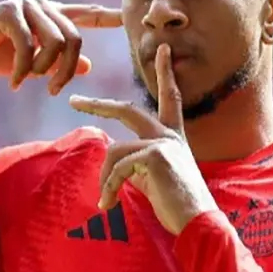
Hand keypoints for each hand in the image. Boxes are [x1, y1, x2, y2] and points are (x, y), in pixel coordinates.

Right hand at [0, 0, 121, 94]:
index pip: (85, 15)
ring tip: (30, 82)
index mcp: (50, 14)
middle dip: (66, 70)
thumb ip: (59, 63)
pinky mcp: (8, 11)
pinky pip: (28, 46)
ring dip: (45, 70)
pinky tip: (16, 85)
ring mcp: (25, 5)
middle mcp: (42, 4)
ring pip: (55, 41)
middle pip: (74, 38)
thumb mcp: (33, 64)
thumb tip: (88, 65)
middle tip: (54, 91)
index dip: (107, 17)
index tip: (127, 18)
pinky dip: (24, 70)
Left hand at [69, 44, 218, 234]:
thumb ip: (135, 163)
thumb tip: (110, 155)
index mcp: (173, 137)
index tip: (164, 48)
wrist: (197, 222)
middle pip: (128, 109)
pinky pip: (117, 167)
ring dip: (105, 178)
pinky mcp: (155, 155)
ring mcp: (162, 142)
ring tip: (106, 201)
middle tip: (75, 101)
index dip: (165, 73)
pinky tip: (109, 204)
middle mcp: (169, 135)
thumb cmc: (177, 207)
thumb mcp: (153, 179)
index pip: (170, 98)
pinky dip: (109, 188)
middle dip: (98, 104)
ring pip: (114, 150)